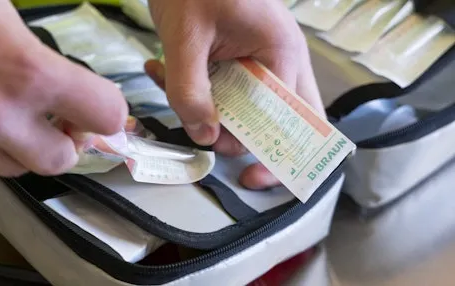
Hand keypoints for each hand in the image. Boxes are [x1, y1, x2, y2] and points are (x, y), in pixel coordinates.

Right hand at [0, 0, 126, 176]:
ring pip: (18, 167)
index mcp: (28, 72)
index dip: (109, 108)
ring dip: (29, 147)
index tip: (97, 101)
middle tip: (59, 115)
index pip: (106, 115)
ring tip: (15, 114)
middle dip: (69, 139)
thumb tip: (64, 84)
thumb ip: (41, 57)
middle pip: (64, 160)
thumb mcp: (2, 9)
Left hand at [145, 0, 324, 189]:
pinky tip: (162, 73)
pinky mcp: (238, 59)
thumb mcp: (185, 36)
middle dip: (244, 139)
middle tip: (207, 135)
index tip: (249, 177)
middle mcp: (280, 62)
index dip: (276, 156)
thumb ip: (190, 90)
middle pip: (284, 124)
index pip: (293, 123)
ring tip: (172, 89)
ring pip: (250, 111)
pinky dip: (195, 94)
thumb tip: (203, 135)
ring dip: (210, 113)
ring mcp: (261, 61)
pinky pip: (225, 92)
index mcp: (280, 55)